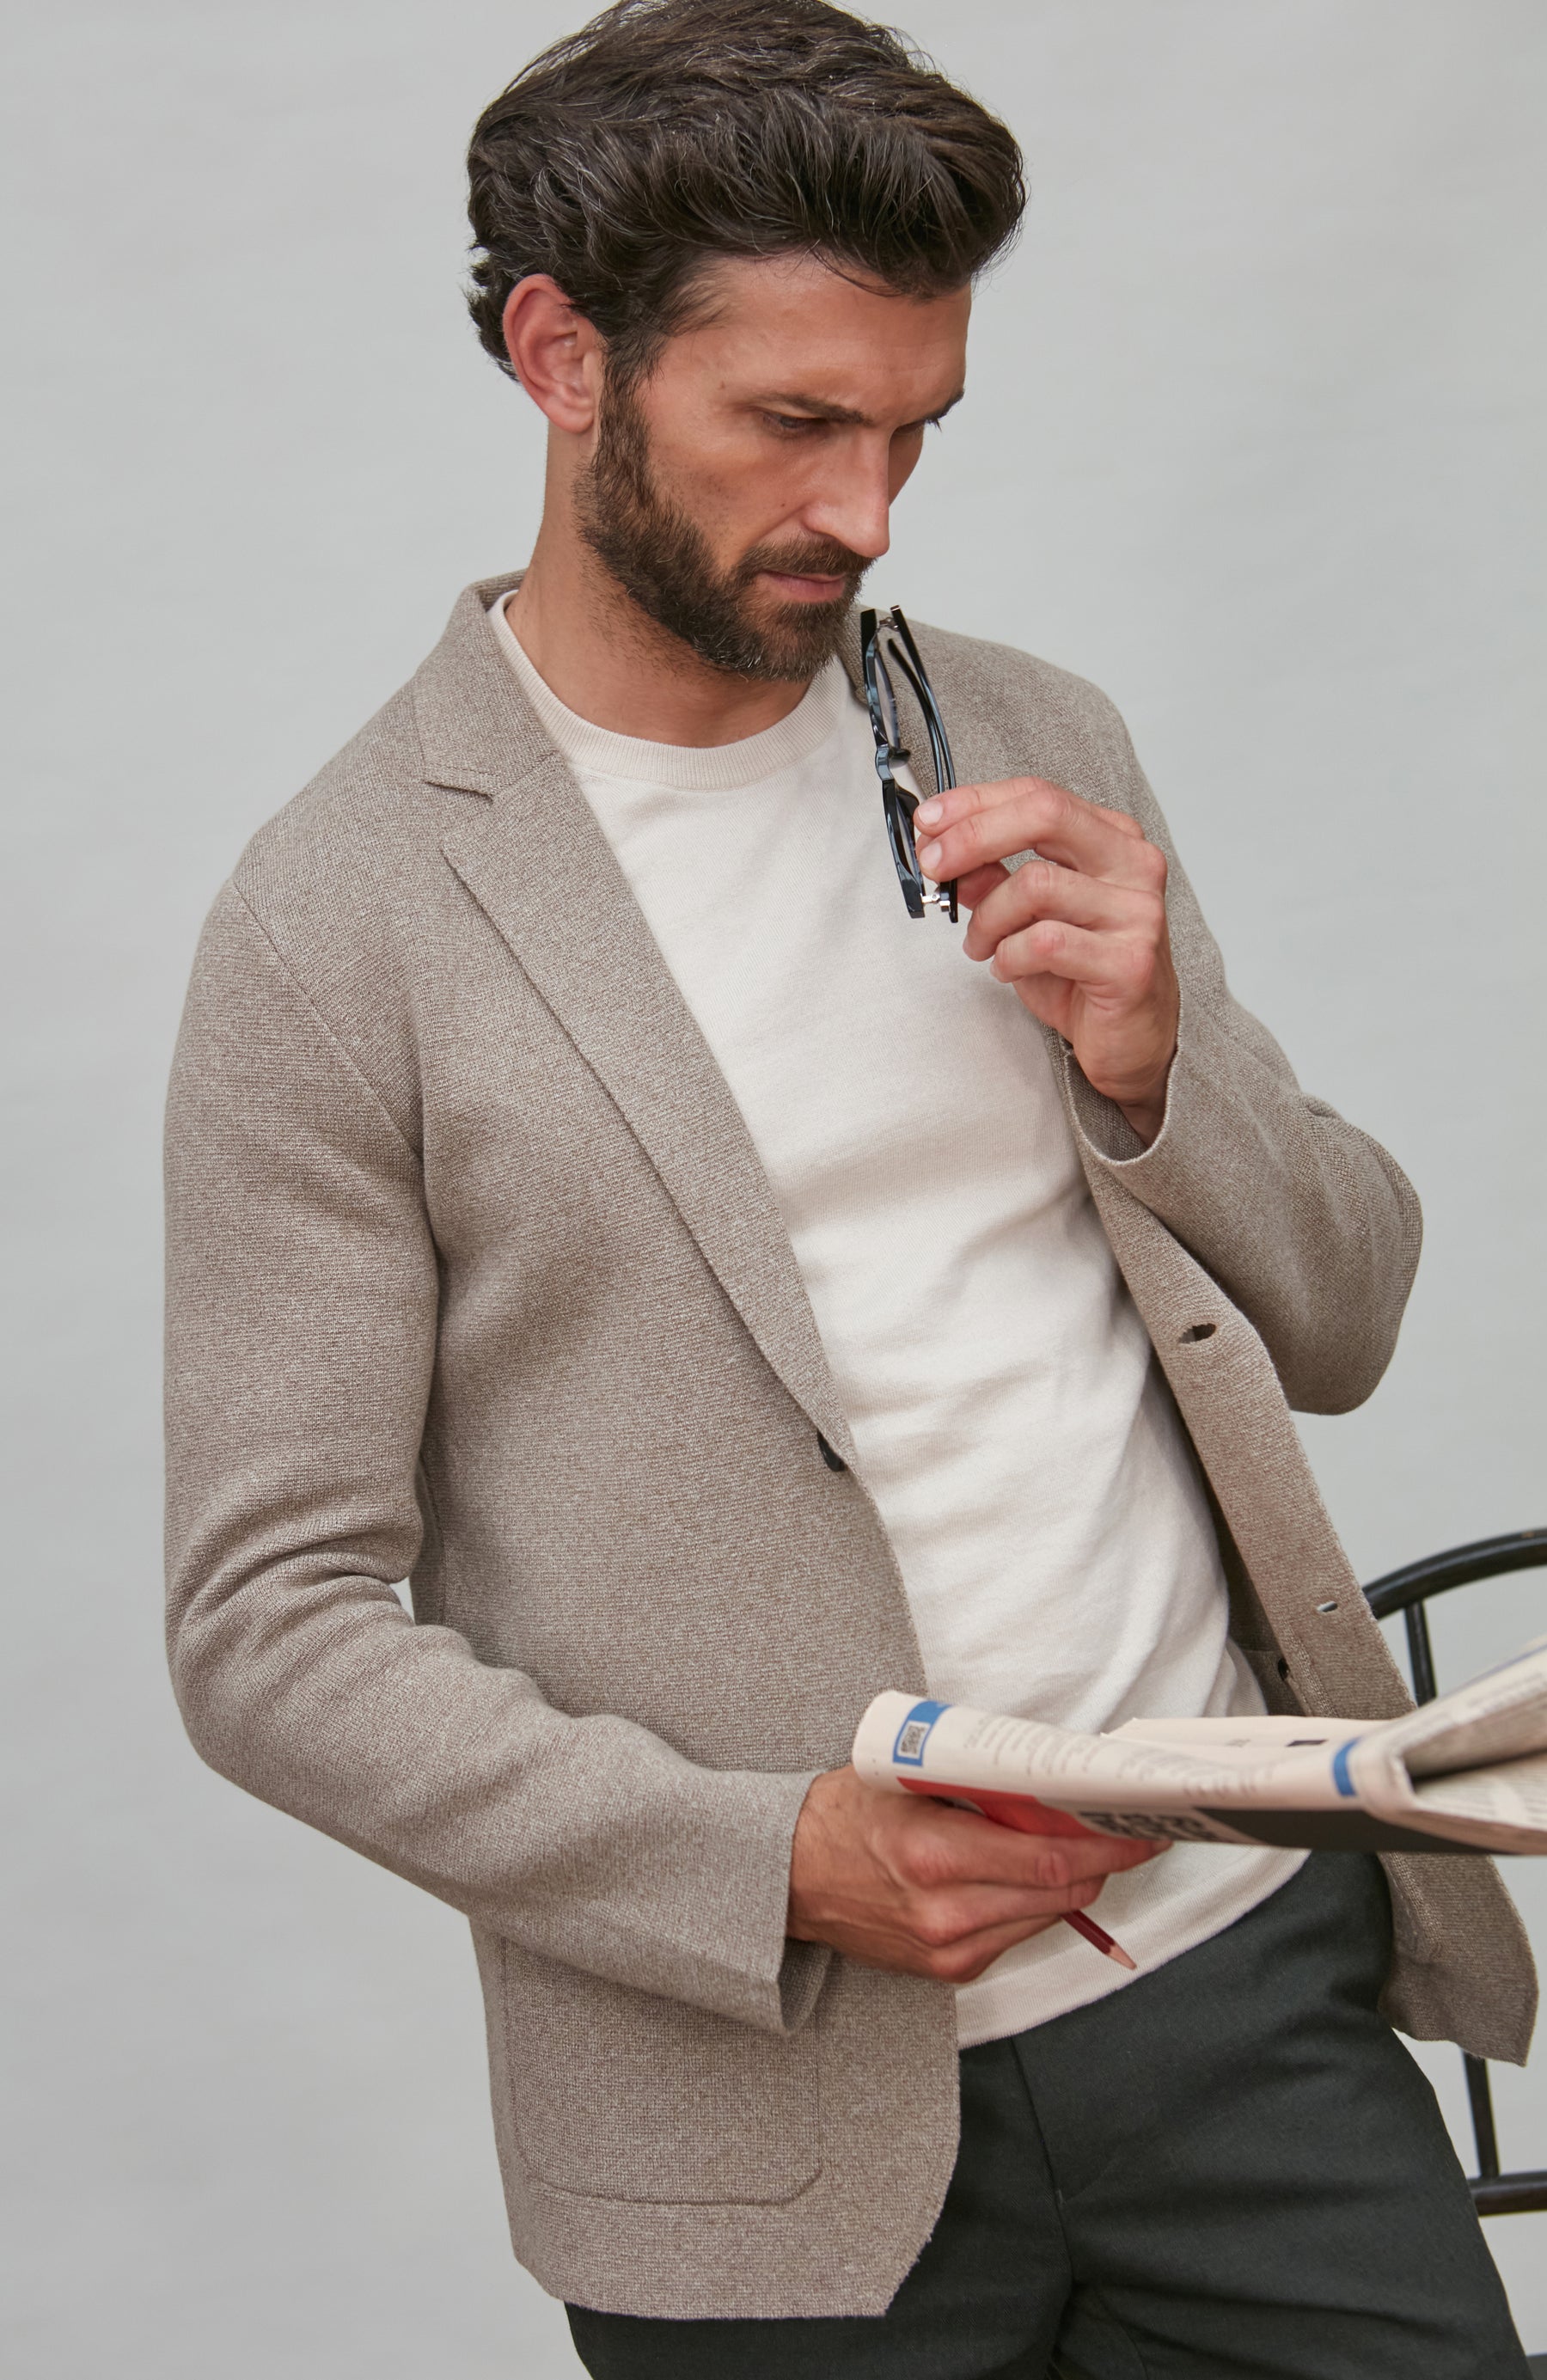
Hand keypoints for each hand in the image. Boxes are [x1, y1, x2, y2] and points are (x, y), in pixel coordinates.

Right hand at [787, 1764, 1162, 1983]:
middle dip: (1102, 1859)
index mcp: (934, 1855)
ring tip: (1076, 1843)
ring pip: (1047, 1913)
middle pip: (1061, 1890)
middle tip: (1124, 1828)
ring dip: (1071, 1879)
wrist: (786, 1877)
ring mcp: (948, 1948)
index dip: (1107, 1845)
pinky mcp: (949, 1968)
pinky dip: (1033, 1901)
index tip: (1141, 1829)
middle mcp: (945, 1912)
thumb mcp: (906, 1777)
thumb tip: (1053, 1780)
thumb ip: (979, 1782)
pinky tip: (1023, 1873)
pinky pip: (1017, 1933)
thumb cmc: (842, 1816)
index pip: (1050, 1858)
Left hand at [914, 779, 1178, 1144]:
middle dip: (974, 836)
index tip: (928, 822)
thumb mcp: (1025, 916)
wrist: (1130, 1041)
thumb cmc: (1083, 973)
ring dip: (988, 918)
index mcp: (1112, 838)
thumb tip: (943, 849)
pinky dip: (1009, 956)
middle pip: (1045, 815)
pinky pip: (1045, 942)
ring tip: (980, 945)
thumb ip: (992, 877)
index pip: (1039, 795)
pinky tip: (1007, 968)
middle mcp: (1133, 864)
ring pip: (1036, 884)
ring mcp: (1137, 911)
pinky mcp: (1129, 962)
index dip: (975, 803)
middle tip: (934, 865)